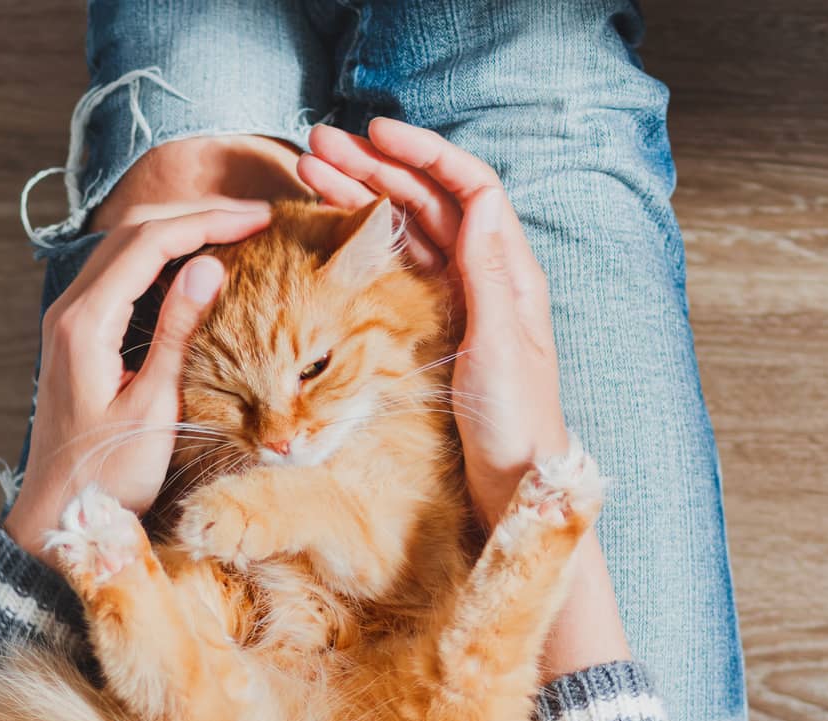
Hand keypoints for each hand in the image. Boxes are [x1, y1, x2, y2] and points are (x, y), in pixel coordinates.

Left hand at [4, 203, 271, 562]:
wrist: (58, 513)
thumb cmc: (106, 476)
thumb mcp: (153, 409)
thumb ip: (178, 334)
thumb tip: (210, 267)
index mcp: (86, 323)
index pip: (151, 242)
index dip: (208, 222)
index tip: (259, 219)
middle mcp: (70, 309)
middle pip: (135, 231)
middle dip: (197, 215)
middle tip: (255, 217)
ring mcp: (70, 320)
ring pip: (126, 247)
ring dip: (179, 231)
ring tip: (234, 232)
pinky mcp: (78, 335)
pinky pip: (121, 276)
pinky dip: (162, 260)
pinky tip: (197, 269)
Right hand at [299, 120, 568, 528]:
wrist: (513, 479)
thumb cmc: (516, 421)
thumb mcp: (502, 344)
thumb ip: (488, 272)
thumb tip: (478, 199)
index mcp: (507, 271)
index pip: (469, 186)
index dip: (424, 153)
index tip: (377, 134)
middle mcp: (483, 277)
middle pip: (428, 201)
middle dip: (375, 167)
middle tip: (318, 148)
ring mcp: (456, 302)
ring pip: (406, 231)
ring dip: (361, 198)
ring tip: (311, 176)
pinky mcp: (432, 330)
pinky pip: (396, 271)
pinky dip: (364, 245)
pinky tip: (332, 233)